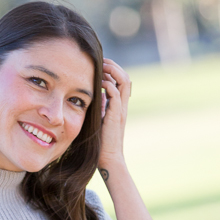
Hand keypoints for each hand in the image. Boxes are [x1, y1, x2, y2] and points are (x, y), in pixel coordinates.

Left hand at [98, 58, 131, 178]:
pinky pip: (115, 93)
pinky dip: (107, 84)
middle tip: (100, 61)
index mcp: (118, 105)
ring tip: (100, 67)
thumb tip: (95, 95)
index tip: (99, 65)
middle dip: (113, 65)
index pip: (120, 80)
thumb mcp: (98, 119)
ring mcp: (120, 109)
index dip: (112, 69)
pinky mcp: (116, 115)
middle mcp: (122, 105)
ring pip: (124, 81)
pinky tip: (97, 84)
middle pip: (125, 76)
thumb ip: (100, 106)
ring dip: (112, 71)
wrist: (107, 158)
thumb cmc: (100, 142)